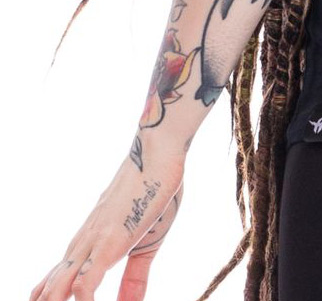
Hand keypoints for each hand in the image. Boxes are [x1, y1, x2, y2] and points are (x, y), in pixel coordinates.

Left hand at [28, 140, 184, 299]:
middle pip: (46, 291)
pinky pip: (83, 286)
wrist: (157, 154)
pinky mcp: (106, 243)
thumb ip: (135, 277)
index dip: (47, 299)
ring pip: (54, 290)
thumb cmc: (154, 193)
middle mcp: (81, 246)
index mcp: (86, 245)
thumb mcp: (147, 244)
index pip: (53, 283)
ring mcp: (91, 244)